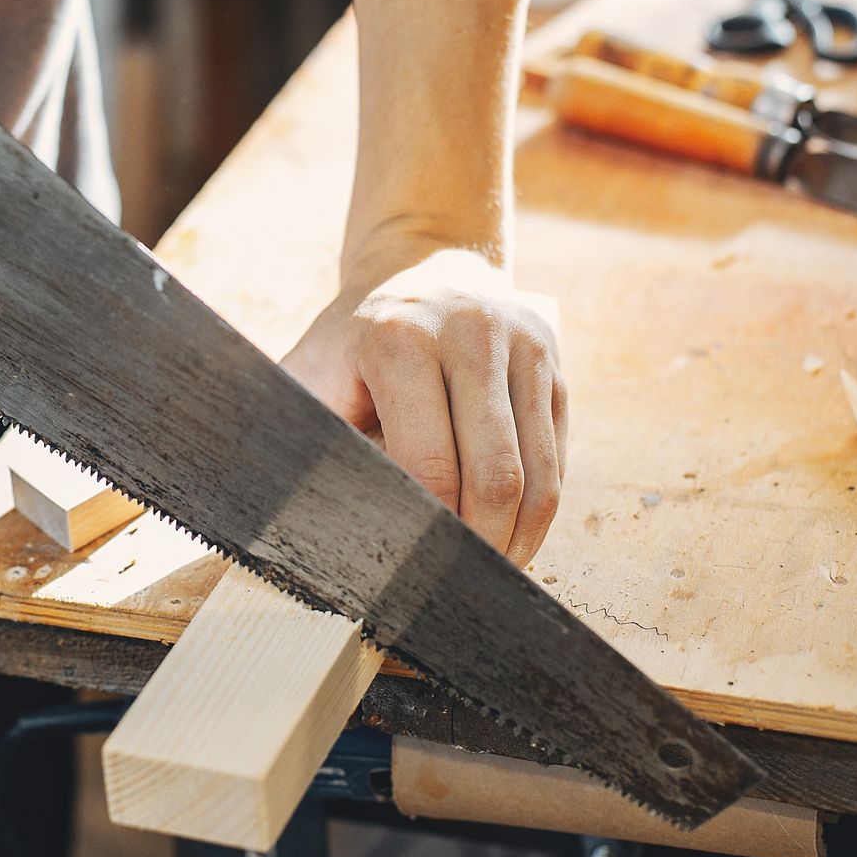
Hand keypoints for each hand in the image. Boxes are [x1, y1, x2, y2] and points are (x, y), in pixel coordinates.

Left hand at [283, 244, 567, 565]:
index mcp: (400, 340)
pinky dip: (538, 511)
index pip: (430, 465)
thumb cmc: (351, 344)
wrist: (418, 270)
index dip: (427, 529)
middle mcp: (472, 334)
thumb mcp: (310, 375)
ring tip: (489, 573)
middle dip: (480, 546)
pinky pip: (558, 458)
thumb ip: (306, 438)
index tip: (410, 570)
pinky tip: (511, 538)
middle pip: (496, 477)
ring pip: (539, 475)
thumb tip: (298, 525)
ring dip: (518, 539)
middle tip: (457, 585)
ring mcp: (524, 346)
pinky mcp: (554, 366)